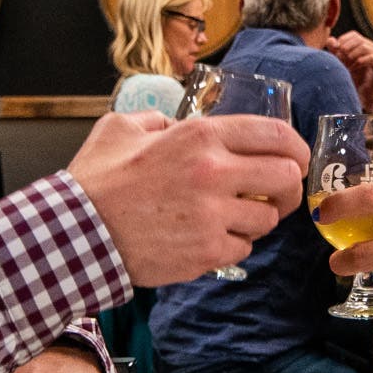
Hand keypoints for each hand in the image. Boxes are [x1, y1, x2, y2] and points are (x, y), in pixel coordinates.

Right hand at [69, 110, 308, 285]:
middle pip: (287, 177)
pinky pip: (243, 250)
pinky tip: (209, 240)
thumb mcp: (122, 128)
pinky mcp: (206, 252)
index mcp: (200, 135)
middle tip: (275, 195)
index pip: (276, 134)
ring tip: (231, 219)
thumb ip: (158, 120)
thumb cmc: (95, 181)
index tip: (295, 159)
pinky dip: (232, 247)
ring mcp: (212, 215)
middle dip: (288, 188)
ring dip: (256, 220)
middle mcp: (214, 172)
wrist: (76, 234)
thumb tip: (171, 123)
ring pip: (267, 219)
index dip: (296, 148)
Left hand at [325, 30, 372, 112]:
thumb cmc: (353, 79)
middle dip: (347, 48)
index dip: (343, 40)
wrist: (363, 96)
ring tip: (346, 65)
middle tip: (339, 58)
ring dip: (352, 55)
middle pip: (359, 40)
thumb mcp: (341, 63)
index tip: (335, 51)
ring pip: (365, 47)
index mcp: (365, 45)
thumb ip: (336, 51)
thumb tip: (330, 40)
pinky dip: (360, 62)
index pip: (354, 35)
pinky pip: (372, 58)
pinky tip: (353, 68)